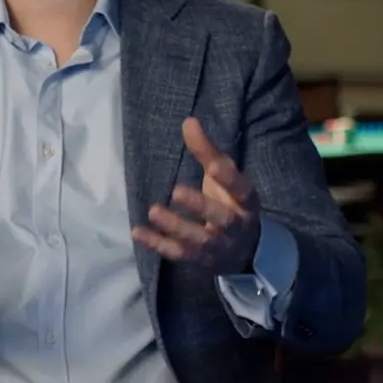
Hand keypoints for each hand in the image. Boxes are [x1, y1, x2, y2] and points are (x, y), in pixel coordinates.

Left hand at [131, 118, 260, 272]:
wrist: (243, 250)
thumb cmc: (229, 202)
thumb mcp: (223, 176)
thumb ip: (207, 151)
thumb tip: (188, 121)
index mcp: (245, 201)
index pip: (240, 189)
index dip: (227, 178)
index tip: (211, 165)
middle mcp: (235, 226)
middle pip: (222, 218)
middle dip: (201, 206)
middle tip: (177, 191)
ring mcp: (218, 247)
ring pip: (199, 240)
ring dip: (176, 226)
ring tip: (154, 210)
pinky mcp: (199, 261)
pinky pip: (178, 255)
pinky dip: (157, 245)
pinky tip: (137, 232)